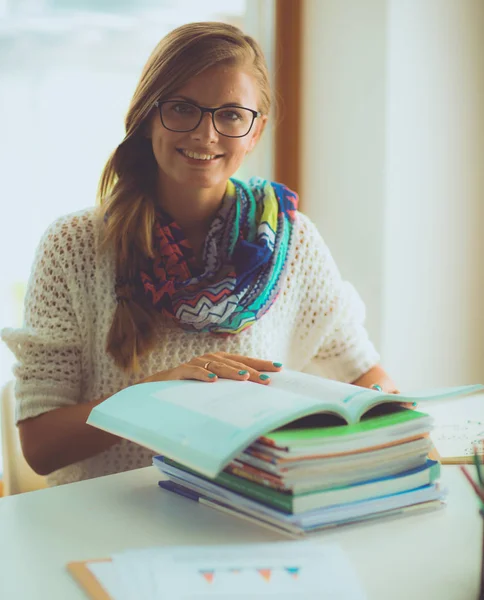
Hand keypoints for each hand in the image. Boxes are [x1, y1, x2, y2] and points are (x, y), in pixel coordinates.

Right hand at [142, 352, 282, 385]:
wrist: (155, 389)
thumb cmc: (188, 389)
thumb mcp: (211, 389)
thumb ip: (228, 388)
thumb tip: (255, 394)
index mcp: (218, 361)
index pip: (243, 361)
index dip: (260, 363)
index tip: (279, 369)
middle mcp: (208, 359)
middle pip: (233, 362)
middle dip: (251, 370)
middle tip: (267, 379)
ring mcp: (193, 364)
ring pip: (215, 365)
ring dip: (230, 371)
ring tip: (245, 378)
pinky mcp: (178, 372)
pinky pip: (192, 372)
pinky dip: (202, 374)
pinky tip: (212, 380)